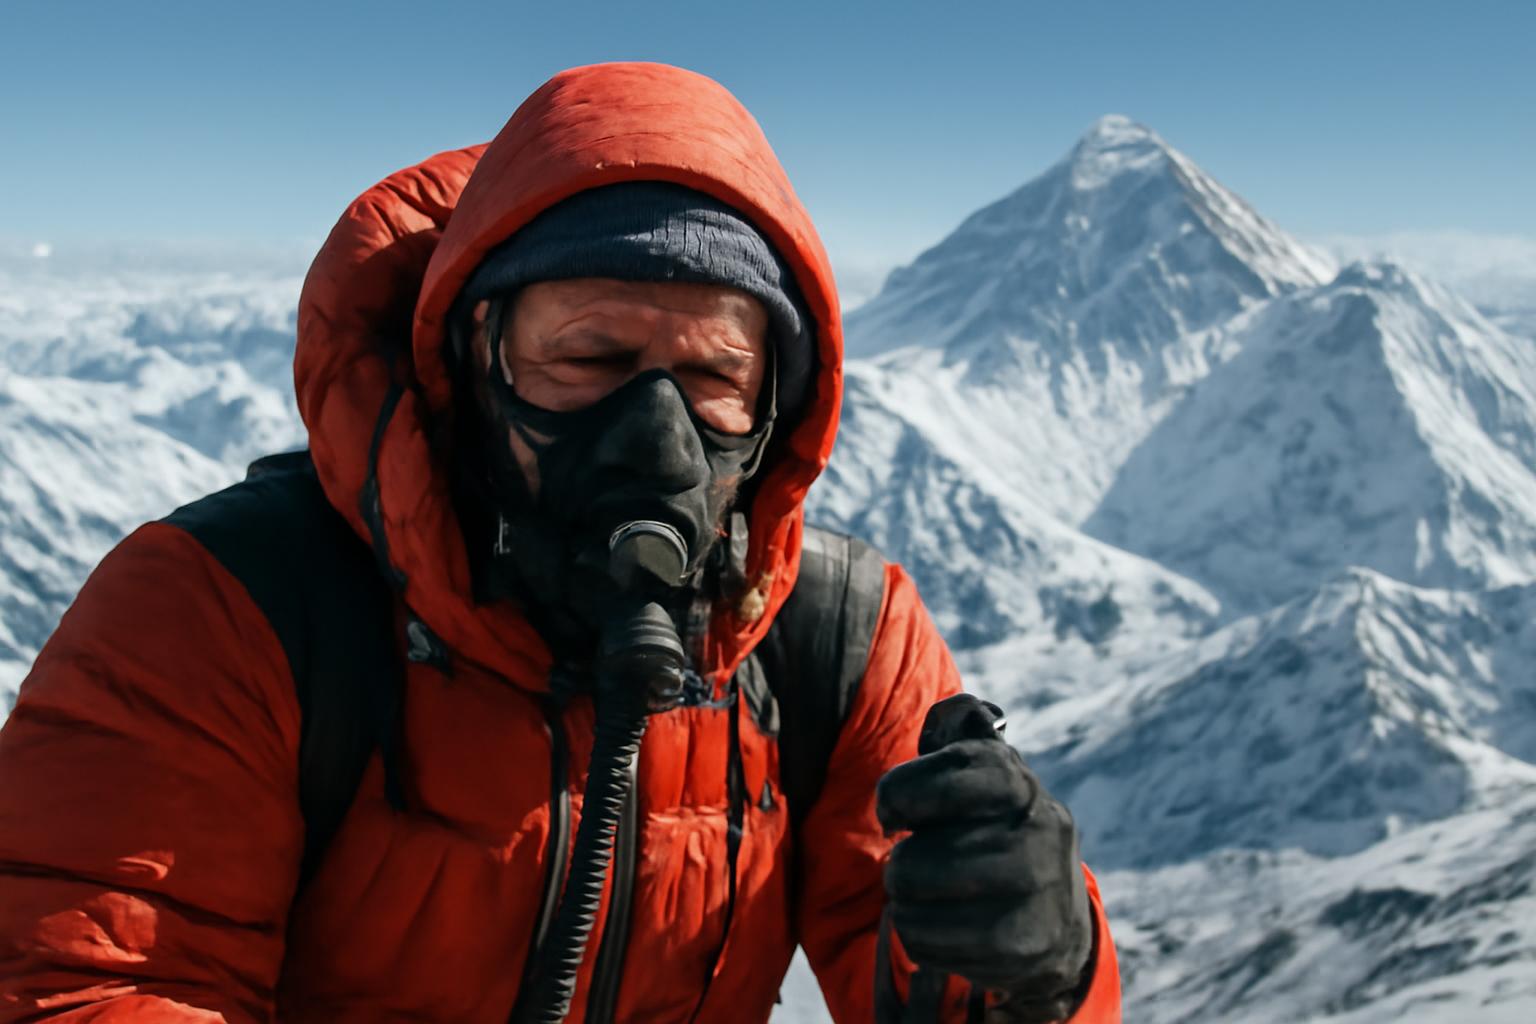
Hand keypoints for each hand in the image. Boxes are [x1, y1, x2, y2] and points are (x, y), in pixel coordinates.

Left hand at [875, 694, 1092, 1021]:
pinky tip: (941, 925)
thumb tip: (952, 712)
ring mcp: (1036, 892)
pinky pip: (931, 946)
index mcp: (1014, 780)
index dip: (896, 798)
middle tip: (917, 862)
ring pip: (917, 906)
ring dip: (906, 903)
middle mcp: (1036, 831)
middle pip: (914, 861)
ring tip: (926, 895)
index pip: (926, 784)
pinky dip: (920, 938)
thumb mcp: (983, 766)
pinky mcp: (1026, 948)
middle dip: (903, 864)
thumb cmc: (995, 824)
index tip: (896, 812)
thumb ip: (958, 724)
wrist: (1059, 912)